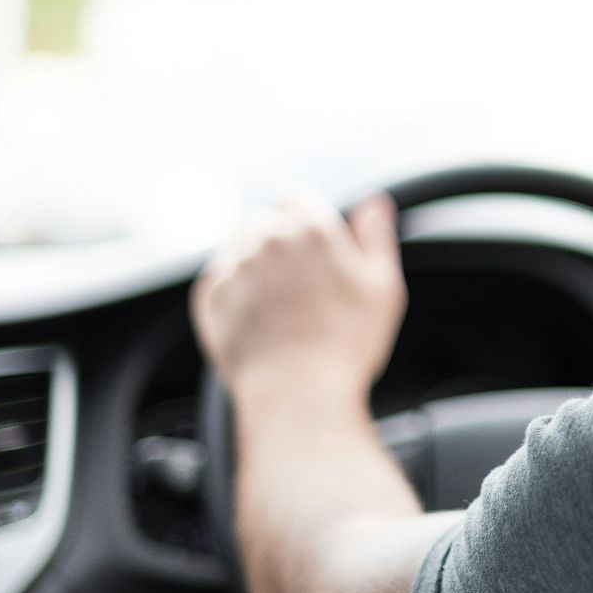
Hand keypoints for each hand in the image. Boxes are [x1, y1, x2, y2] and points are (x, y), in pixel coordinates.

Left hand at [192, 192, 407, 402]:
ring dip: (255, 267)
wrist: (297, 394)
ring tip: (279, 307)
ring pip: (239, 249)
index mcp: (310, 229)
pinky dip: (234, 293)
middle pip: (265, 222)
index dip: (307, 220)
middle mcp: (265, 240)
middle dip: (279, 244)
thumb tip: (374, 204)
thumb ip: (376, 236)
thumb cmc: (346, 345)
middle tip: (300, 285)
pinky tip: (259, 319)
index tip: (314, 249)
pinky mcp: (209, 297)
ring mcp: (233, 267)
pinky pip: (219, 281)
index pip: (297, 198)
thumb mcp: (383, 286)